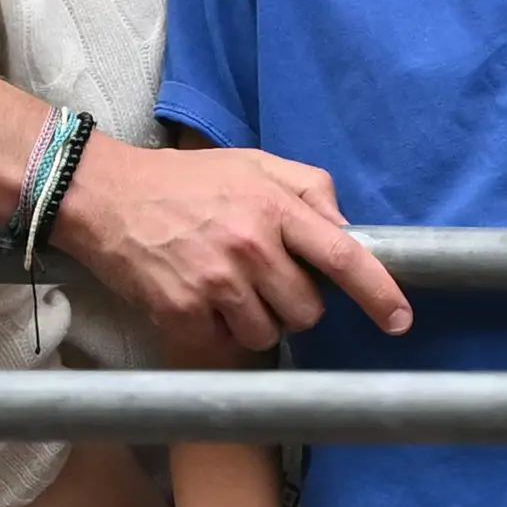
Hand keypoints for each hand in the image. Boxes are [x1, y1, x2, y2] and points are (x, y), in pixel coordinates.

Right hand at [47, 136, 411, 354]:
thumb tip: (348, 229)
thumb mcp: (253, 164)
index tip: (400, 320)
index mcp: (274, 208)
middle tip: (262, 277)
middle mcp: (250, 247)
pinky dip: (218, 329)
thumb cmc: (184, 181)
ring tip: (227, 286)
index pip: (344, 257)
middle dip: (294, 302)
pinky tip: (199, 298)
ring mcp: (216, 283)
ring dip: (257, 320)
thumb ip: (308, 189)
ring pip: (269, 333)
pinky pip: (226, 343)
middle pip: (308, 310)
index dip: (379, 293)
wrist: (106, 196)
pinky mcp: (183, 312)